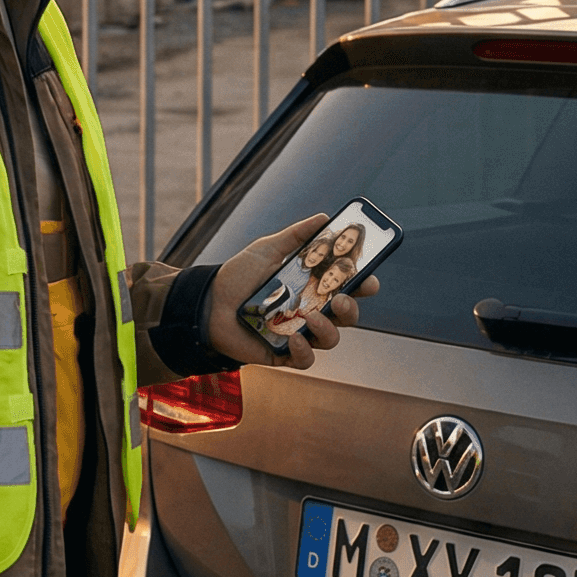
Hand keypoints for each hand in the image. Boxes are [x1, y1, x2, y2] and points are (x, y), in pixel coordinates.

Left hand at [204, 214, 380, 370]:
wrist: (207, 302)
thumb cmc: (239, 276)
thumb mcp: (266, 250)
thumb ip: (296, 235)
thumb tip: (326, 217)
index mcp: (312, 286)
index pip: (347, 287)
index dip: (364, 285)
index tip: (368, 279)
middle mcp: (311, 310)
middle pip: (347, 315)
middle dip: (351, 308)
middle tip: (341, 298)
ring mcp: (300, 333)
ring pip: (331, 338)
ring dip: (328, 329)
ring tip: (311, 316)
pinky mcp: (283, 353)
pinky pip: (306, 359)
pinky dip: (304, 351)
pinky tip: (293, 337)